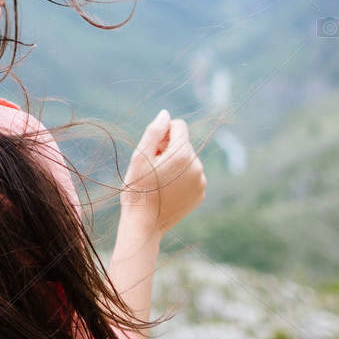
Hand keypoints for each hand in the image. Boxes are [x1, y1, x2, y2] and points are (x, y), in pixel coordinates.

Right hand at [120, 109, 205, 234]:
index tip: (152, 149)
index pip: (178, 126)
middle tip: (152, 167)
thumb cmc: (137, 189)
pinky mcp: (200, 193)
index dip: (163, 133)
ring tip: (159, 180)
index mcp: (182, 153)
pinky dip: (181, 178)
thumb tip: (165, 114)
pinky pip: (192, 176)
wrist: (144, 224)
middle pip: (183, 143)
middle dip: (168, 149)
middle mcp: (197, 165)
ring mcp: (201, 181)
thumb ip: (153, 132)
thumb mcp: (139, 157)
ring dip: (175, 164)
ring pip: (188, 160)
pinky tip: (167, 190)